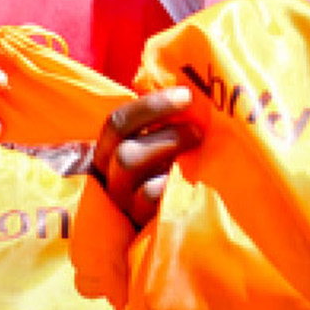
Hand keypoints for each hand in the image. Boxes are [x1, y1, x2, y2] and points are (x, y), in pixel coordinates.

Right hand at [91, 86, 200, 228]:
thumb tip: (194, 90)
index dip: (152, 105)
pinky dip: (170, 182)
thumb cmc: (170, 167)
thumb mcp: (160, 142)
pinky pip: (149, 198)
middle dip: (166, 133)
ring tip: (198, 147)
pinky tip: (194, 178)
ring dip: (168, 150)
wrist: (175, 218)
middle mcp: (111, 174)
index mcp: (110, 149)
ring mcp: (123, 199)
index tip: (186, 95)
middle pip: (125, 149)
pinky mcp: (139, 219)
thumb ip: (166, 120)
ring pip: (131, 167)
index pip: (119, 122)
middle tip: (198, 130)